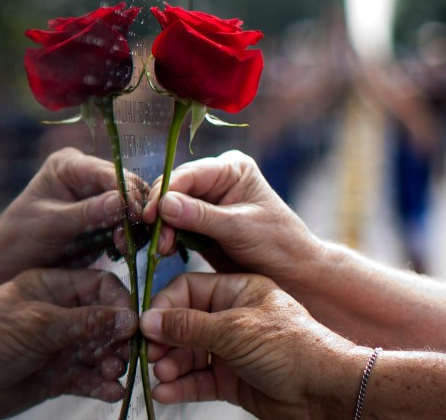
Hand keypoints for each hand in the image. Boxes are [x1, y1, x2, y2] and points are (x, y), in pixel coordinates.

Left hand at [0, 147, 147, 275]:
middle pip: (125, 184)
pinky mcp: (103, 216)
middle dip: (134, 208)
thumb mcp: (50, 224)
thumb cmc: (21, 237)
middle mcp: (86, 174)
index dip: (126, 190)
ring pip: (131, 203)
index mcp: (69, 165)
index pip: (106, 171)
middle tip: (136, 233)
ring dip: (133, 224)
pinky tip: (124, 248)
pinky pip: (126, 221)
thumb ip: (86, 212)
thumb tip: (121, 202)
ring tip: (125, 245)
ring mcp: (96, 195)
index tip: (136, 213)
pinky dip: (129, 234)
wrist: (11, 262)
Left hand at [0, 268, 137, 418]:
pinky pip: (89, 377)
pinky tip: (110, 391)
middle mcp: (60, 313)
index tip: (130, 322)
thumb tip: (128, 318)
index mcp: (52, 286)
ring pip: (101, 351)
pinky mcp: (58, 374)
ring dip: (112, 362)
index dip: (119, 301)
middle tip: (124, 354)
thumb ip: (87, 321)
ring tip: (113, 373)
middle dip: (119, 338)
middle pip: (106, 320)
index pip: (99, 285)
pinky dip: (102, 384)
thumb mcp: (40, 323)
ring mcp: (60, 345)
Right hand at [140, 273, 357, 418]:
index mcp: (237, 291)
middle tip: (151, 354)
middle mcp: (231, 317)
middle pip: (184, 324)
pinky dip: (181, 385)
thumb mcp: (235, 330)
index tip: (148, 324)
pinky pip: (199, 379)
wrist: (325, 391)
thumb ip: (188, 326)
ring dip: (171, 365)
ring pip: (189, 355)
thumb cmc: (290, 347)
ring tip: (161, 374)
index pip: (188, 290)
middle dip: (165, 340)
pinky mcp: (232, 380)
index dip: (165, 306)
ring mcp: (231, 350)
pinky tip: (166, 392)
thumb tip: (149, 320)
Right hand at [143, 150, 323, 281]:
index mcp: (231, 169)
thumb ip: (201, 216)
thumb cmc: (278, 244)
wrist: (293, 275)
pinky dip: (168, 237)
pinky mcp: (201, 224)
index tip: (152, 216)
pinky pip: (175, 226)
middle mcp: (216, 180)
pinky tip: (167, 250)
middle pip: (175, 189)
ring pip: (171, 209)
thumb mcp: (240, 228)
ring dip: (164, 228)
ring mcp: (207, 203)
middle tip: (158, 240)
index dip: (165, 193)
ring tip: (164, 249)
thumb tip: (164, 205)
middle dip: (163, 214)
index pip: (188, 175)